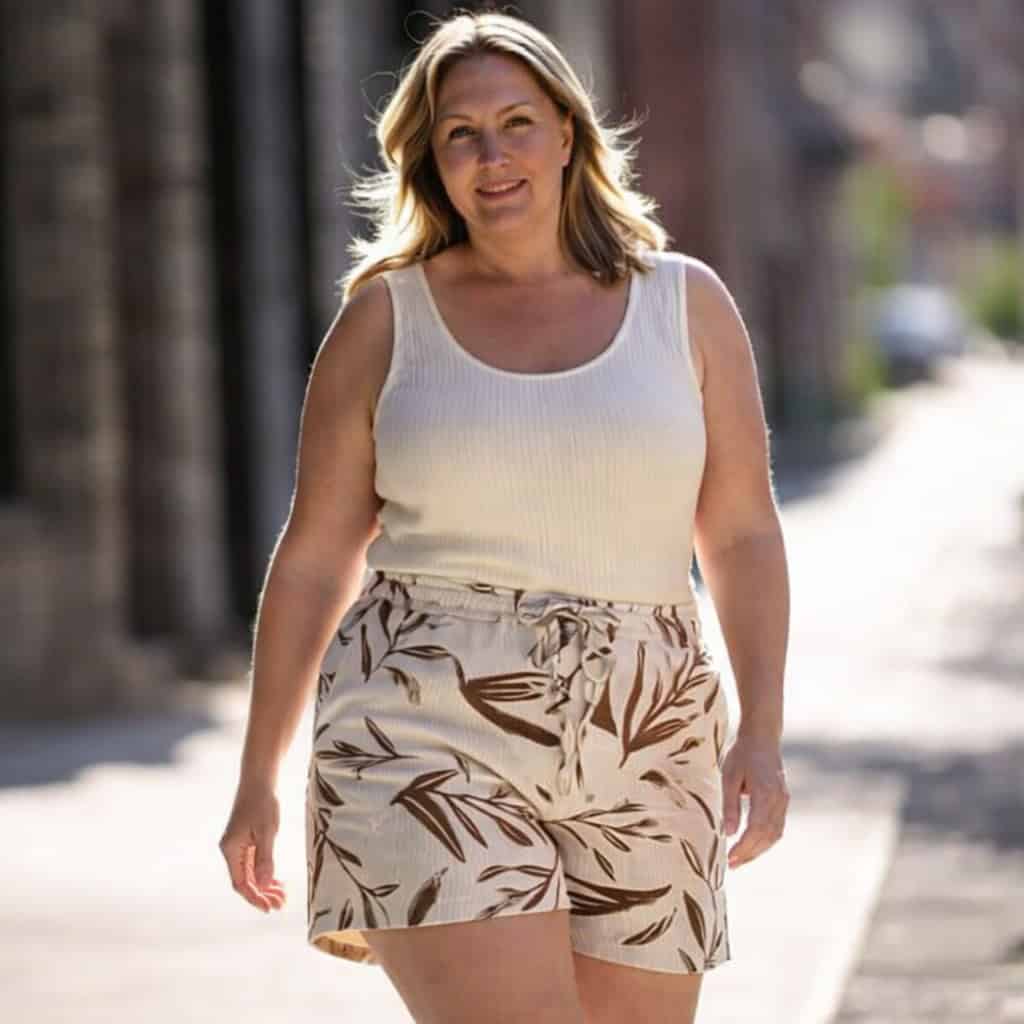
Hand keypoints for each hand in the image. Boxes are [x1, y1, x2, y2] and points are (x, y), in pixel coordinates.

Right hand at [219, 782, 287, 912]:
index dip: (255, 898)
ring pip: (250, 873)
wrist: (259, 780)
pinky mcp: (246, 840)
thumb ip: (265, 859)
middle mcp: (231, 850)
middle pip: (245, 881)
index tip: (270, 908)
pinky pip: (253, 863)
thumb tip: (264, 886)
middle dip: (262, 894)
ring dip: (265, 886)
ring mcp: (238, 845)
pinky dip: (265, 873)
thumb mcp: (267, 832)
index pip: (241, 883)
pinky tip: (277, 881)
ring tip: (282, 896)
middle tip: (281, 904)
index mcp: (231, 850)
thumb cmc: (262, 803)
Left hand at [721, 732, 789, 868]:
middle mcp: (779, 799)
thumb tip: (729, 833)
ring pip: (775, 834)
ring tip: (740, 859)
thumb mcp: (729, 776)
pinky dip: (765, 840)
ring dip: (759, 849)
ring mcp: (784, 800)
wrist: (762, 737)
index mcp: (765, 792)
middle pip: (768, 836)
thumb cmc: (742, 754)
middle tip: (732, 865)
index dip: (744, 847)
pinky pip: (777, 826)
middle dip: (750, 853)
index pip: (757, 829)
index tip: (730, 859)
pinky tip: (752, 845)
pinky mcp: (783, 800)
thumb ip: (730, 805)